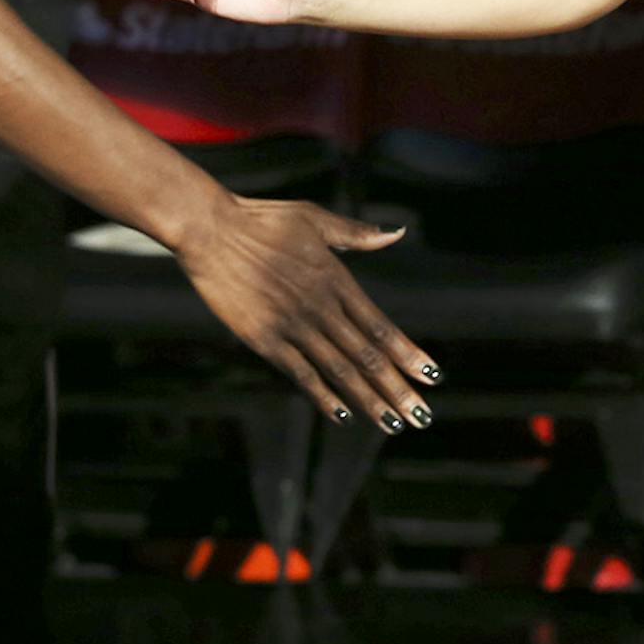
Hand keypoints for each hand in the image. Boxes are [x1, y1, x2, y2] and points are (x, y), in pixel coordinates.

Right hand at [175, 192, 439, 427]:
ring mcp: (293, 325)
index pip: (381, 326)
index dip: (408, 353)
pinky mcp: (263, 338)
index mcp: (337, 280)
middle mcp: (322, 306)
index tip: (432, 374)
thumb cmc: (264, 219)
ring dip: (369, 399)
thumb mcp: (316, 219)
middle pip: (367, 355)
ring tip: (394, 424)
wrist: (211, 229)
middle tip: (422, 415)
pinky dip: (323, 395)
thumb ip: (357, 235)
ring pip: (340, 370)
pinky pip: (300, 373)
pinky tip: (343, 415)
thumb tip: (396, 233)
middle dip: (397, 388)